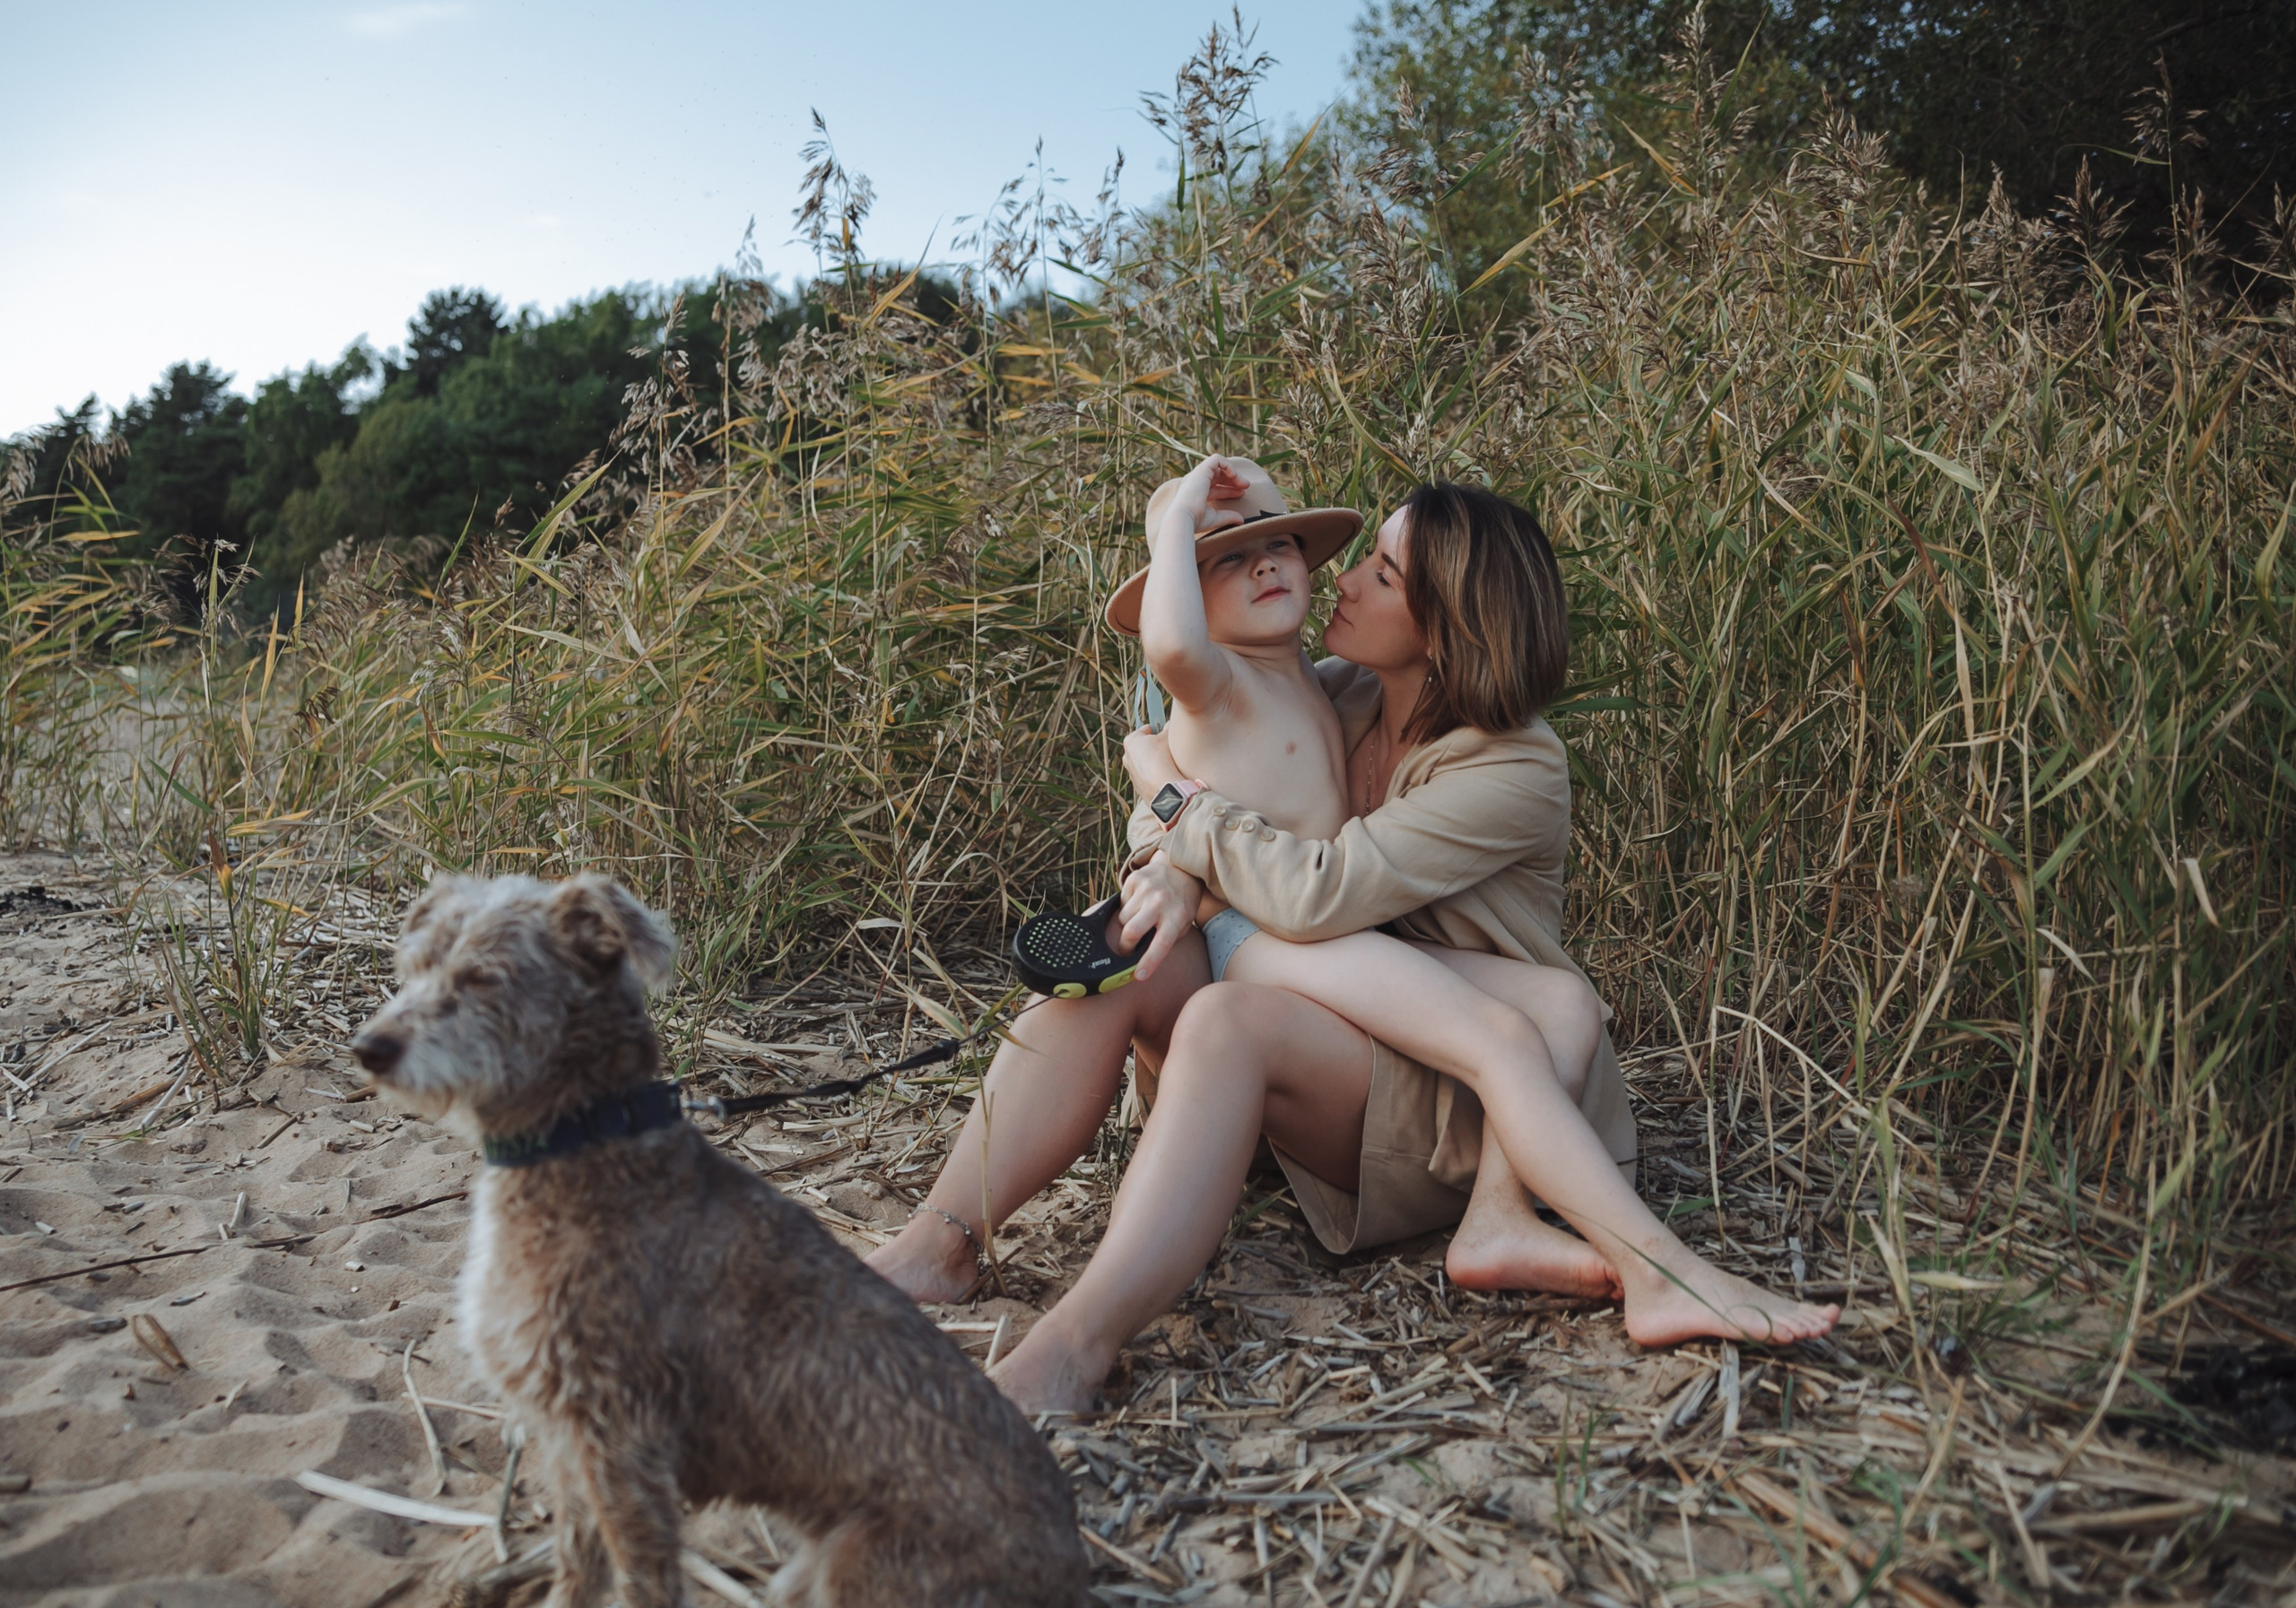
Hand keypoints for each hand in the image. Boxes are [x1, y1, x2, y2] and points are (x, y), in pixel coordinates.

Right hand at [1116, 852, 1203, 981]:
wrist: (1181, 869)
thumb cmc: (1181, 904)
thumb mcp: (1183, 924)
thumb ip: (1165, 939)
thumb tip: (1141, 958)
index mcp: (1177, 917)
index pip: (1162, 943)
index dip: (1149, 961)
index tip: (1138, 976)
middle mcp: (1161, 902)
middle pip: (1131, 931)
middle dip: (1125, 945)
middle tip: (1127, 948)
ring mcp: (1147, 889)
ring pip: (1122, 918)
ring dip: (1128, 923)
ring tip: (1141, 916)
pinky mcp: (1135, 879)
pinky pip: (1120, 903)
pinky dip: (1127, 907)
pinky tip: (1140, 901)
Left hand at [1123, 725, 1182, 795]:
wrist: (1161, 786)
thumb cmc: (1162, 757)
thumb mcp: (1168, 737)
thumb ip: (1168, 728)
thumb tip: (1169, 724)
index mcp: (1131, 741)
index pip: (1147, 729)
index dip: (1159, 730)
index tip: (1167, 733)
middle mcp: (1127, 757)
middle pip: (1145, 746)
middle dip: (1156, 746)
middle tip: (1169, 748)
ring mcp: (1132, 773)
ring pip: (1146, 762)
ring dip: (1156, 761)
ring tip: (1170, 764)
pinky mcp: (1138, 787)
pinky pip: (1149, 776)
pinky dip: (1156, 775)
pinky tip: (1166, 775)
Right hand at [1162, 454, 1246, 543]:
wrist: (1184, 518)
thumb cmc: (1195, 521)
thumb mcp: (1215, 518)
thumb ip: (1228, 516)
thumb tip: (1241, 520)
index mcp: (1196, 493)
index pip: (1216, 487)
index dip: (1230, 490)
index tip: (1242, 493)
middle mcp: (1195, 482)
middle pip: (1218, 475)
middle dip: (1234, 479)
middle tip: (1246, 486)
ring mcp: (1197, 475)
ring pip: (1218, 466)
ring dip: (1233, 472)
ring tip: (1243, 483)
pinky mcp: (1201, 470)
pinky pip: (1217, 459)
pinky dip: (1228, 465)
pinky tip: (1235, 476)